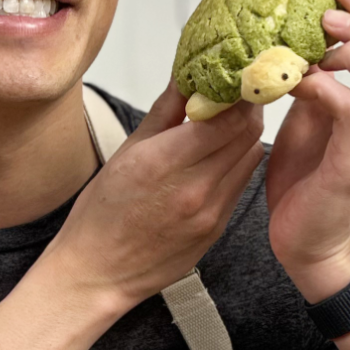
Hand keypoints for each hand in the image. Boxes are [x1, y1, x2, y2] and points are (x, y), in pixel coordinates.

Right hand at [49, 81, 263, 312]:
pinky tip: (218, 158)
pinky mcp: (218, 228)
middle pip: (248, 133)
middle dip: (247, 107)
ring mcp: (211, 212)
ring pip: (251, 157)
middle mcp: (195, 188)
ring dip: (244, 134)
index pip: (228, 116)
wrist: (98, 274)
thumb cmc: (102, 215)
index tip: (234, 75)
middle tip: (237, 92)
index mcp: (165, 162)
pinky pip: (241, 184)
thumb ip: (164, 111)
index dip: (238, 91)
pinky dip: (236, 163)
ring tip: (226, 123)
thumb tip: (186, 75)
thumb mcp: (126, 152)